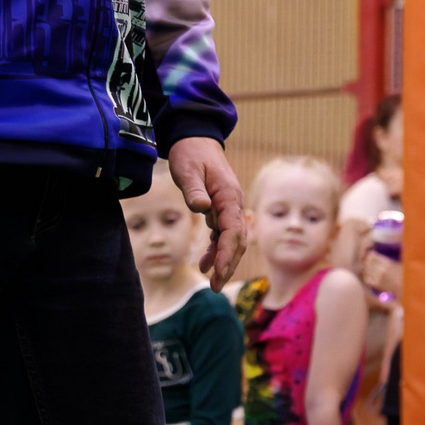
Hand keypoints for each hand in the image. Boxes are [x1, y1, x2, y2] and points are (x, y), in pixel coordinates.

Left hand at [168, 136, 245, 286]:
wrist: (195, 138)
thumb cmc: (190, 152)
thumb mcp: (188, 169)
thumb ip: (194, 190)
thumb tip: (203, 209)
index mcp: (228, 196)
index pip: (232, 231)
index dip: (226, 253)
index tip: (217, 272)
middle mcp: (233, 203)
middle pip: (237, 240)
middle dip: (228, 264)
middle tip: (216, 287)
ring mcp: (228, 207)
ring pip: (232, 240)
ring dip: (224, 261)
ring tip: (212, 281)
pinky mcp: (220, 209)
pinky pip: (222, 234)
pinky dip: (216, 250)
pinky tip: (205, 264)